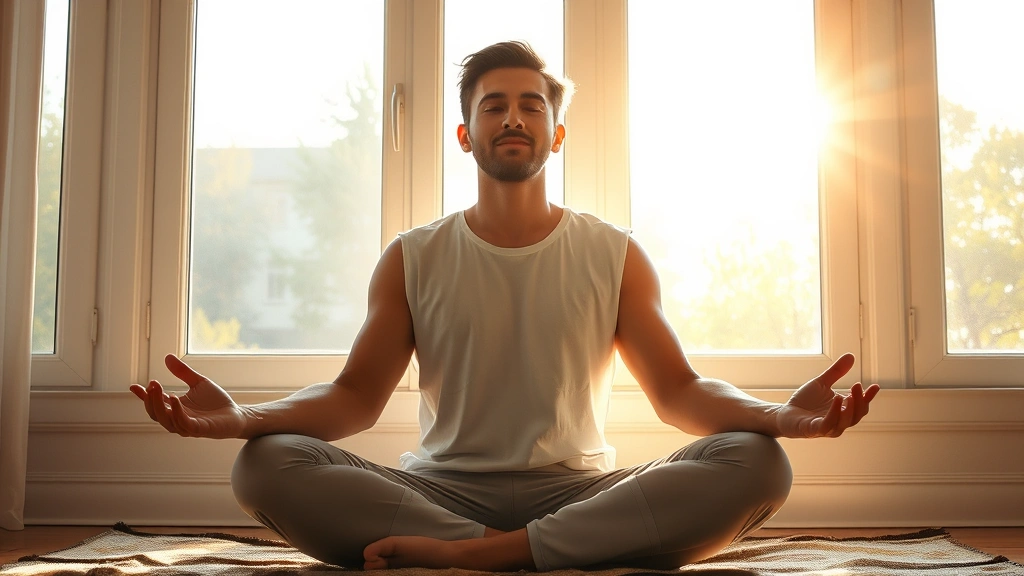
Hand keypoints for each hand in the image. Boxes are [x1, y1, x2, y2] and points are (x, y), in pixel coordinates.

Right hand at [129, 354, 247, 438]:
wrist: (237, 414)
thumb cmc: (217, 402)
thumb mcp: (198, 382)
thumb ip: (183, 372)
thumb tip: (167, 356)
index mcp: (175, 408)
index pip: (154, 403)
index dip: (143, 396)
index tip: (133, 386)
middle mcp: (178, 419)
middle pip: (156, 413)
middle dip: (150, 399)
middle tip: (151, 384)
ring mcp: (187, 426)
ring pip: (166, 420)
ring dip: (159, 405)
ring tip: (157, 389)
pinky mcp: (199, 429)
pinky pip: (183, 423)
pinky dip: (177, 411)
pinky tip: (174, 398)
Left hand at [775, 353, 879, 437]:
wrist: (784, 413)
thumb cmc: (805, 401)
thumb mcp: (822, 383)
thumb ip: (836, 372)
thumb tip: (851, 355)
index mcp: (843, 411)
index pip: (861, 406)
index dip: (868, 397)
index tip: (875, 386)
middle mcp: (838, 421)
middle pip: (856, 415)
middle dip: (860, 402)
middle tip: (857, 385)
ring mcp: (827, 427)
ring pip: (845, 422)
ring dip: (849, 409)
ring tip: (850, 395)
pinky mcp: (814, 430)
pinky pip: (828, 424)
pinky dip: (834, 413)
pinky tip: (836, 400)